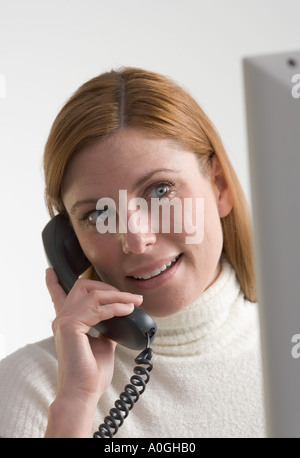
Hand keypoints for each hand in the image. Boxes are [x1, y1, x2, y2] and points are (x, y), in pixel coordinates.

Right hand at [44, 268, 142, 436]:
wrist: (84, 393)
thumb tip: (121, 319)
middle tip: (128, 297)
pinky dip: (116, 307)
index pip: (58, 296)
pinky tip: (128, 311)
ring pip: (94, 294)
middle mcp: (62, 318)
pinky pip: (98, 308)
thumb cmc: (91, 373)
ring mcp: (65, 321)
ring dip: (118, 296)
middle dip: (108, 287)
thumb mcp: (103, 344)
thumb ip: (107, 328)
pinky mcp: (70, 326)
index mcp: (67, 322)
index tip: (50, 272)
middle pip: (82, 286)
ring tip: (135, 303)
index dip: (53, 282)